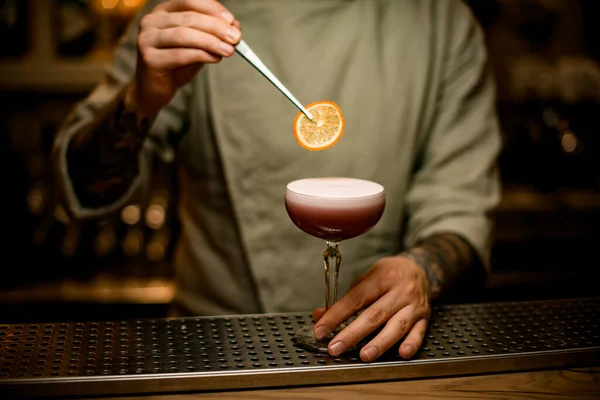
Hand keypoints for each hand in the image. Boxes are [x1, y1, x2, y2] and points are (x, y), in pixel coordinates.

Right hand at [127, 0, 241, 116]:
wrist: (154, 89)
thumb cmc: (176, 65)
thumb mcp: (197, 45)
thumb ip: (213, 35)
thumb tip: (235, 27)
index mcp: (164, 11)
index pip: (190, 1)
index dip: (212, 9)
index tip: (231, 21)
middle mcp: (151, 21)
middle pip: (189, 18)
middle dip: (216, 27)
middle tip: (235, 38)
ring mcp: (147, 39)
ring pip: (184, 35)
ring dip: (210, 42)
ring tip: (228, 50)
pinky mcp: (150, 59)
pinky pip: (180, 55)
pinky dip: (202, 56)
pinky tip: (215, 59)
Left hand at [312, 255, 430, 361]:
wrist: (420, 268)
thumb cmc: (389, 274)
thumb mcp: (367, 277)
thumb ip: (346, 297)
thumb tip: (320, 315)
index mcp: (382, 278)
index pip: (356, 299)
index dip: (336, 315)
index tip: (321, 329)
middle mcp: (399, 291)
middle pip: (374, 315)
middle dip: (353, 333)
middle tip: (335, 347)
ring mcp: (414, 305)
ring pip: (397, 325)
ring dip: (380, 342)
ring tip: (365, 355)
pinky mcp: (425, 317)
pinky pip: (419, 332)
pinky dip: (411, 343)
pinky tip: (402, 353)